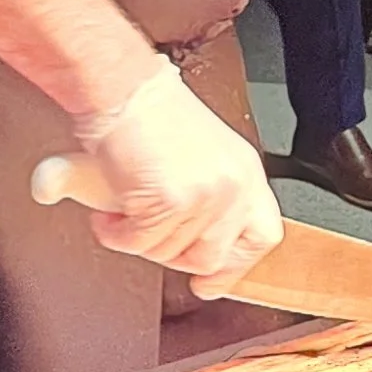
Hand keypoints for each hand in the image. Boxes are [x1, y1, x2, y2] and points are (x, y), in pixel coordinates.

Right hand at [56, 60, 284, 284]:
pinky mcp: (170, 202)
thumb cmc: (149, 114)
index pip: (263, 236)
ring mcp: (204, 197)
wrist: (122, 88)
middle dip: (171, 254)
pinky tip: (108, 212)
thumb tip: (198, 252)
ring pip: (169, 253)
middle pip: (209, 256)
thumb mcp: (201, 155)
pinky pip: (138, 243)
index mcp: (245, 173)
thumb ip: (208, 200)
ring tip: (122, 209)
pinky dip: (115, 234)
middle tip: (145, 231)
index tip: (210, 282)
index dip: (236, 267)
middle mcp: (232, 187)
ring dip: (137, 239)